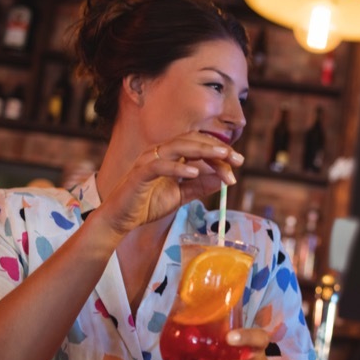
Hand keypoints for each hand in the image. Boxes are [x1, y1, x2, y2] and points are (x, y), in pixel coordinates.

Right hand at [97, 131, 243, 236]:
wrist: (122, 219)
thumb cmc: (148, 204)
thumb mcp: (181, 195)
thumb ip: (200, 187)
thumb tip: (222, 179)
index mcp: (170, 155)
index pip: (198, 145)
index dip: (219, 151)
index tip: (238, 162)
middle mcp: (160, 152)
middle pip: (192, 141)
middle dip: (216, 148)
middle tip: (237, 158)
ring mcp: (149, 160)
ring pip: (178, 147)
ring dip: (203, 150)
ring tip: (222, 156)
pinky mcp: (140, 174)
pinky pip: (160, 165)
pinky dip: (178, 166)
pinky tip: (196, 171)